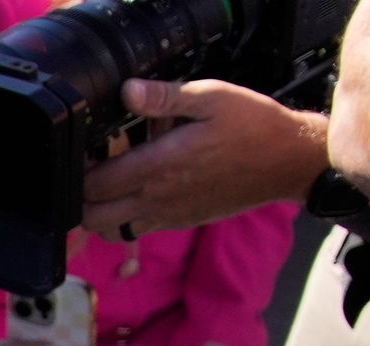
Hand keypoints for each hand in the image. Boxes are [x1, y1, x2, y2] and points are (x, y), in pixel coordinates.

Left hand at [82, 78, 325, 236]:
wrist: (288, 161)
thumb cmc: (253, 126)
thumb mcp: (212, 98)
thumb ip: (164, 98)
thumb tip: (127, 92)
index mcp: (159, 166)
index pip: (93, 185)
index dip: (81, 171)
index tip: (88, 152)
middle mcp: (157, 197)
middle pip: (91, 215)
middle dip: (81, 196)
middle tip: (93, 170)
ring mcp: (166, 215)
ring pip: (109, 230)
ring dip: (99, 211)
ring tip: (110, 184)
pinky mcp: (178, 222)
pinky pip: (136, 230)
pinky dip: (124, 217)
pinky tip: (138, 190)